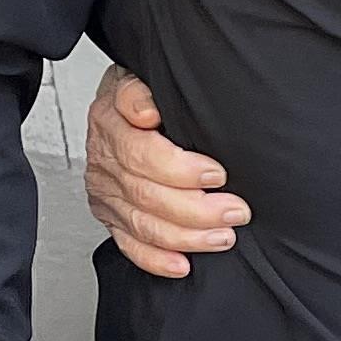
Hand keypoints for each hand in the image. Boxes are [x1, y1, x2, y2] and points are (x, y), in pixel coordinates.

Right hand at [84, 65, 245, 279]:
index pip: (140, 153)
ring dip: (187, 236)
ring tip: (223, 236)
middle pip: (146, 194)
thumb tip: (146, 110)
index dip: (180, 169)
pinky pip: (130, 244)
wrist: (130, 106)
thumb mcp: (145, 76)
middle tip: (236, 210)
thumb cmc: (149, 93)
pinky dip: (156, 259)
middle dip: (196, 209)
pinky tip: (182, 265)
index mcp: (110, 121)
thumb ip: (141, 91)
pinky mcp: (111, 216)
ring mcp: (106, 191)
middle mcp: (104, 159)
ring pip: (143, 223)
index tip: (217, 174)